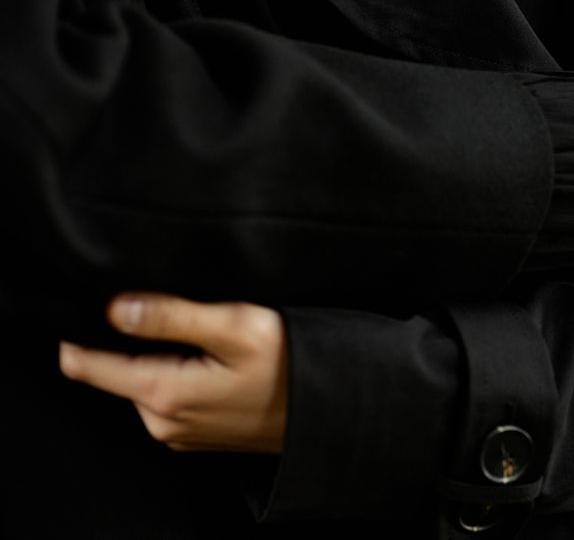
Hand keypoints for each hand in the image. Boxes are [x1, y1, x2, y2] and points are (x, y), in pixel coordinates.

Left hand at [59, 294, 287, 452]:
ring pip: (142, 381)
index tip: (88, 305)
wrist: (328, 409)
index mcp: (163, 393)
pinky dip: (180, 374)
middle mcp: (162, 420)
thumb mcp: (237, 326)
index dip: (80, 330)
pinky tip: (216, 363)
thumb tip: (115, 308)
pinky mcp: (195, 433)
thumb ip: (172, 316)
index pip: (86, 364)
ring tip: (207, 339)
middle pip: (116, 369)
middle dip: (132, 339)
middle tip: (184, 316)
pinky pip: (167, 397)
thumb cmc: (291, 366)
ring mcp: (178, 431)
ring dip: (161, 356)